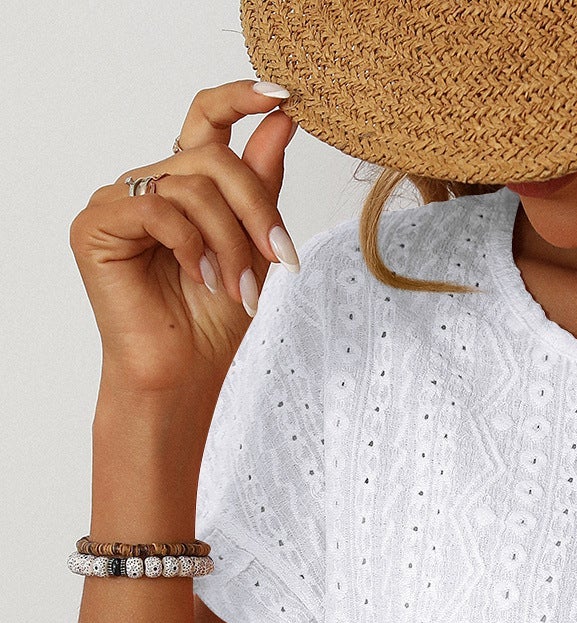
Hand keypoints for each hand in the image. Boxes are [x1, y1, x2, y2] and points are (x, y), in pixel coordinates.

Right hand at [69, 79, 298, 396]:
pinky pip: (157, 210)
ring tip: (239, 289)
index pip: (206, 118)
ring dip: (230, 243)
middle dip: (257, 210)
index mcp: (183, 184)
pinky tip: (199, 278)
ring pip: (192, 188)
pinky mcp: (96, 225)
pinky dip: (190, 245)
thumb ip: (262, 183)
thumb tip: (282, 120)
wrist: (182, 375)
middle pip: (213, 159)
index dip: (240, 99)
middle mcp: (149, 185)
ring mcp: (119, 202)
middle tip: (281, 257)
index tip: (283, 97)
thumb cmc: (213, 320)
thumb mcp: (254, 246)